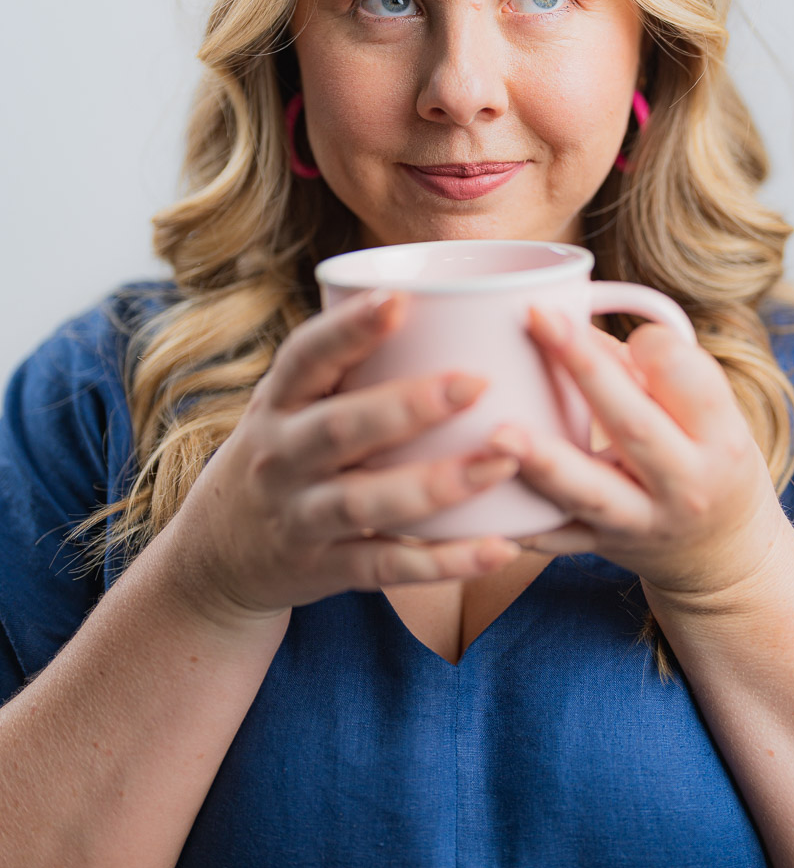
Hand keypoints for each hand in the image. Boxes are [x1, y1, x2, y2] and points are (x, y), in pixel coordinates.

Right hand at [169, 290, 522, 625]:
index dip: (349, 328)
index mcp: (279, 402)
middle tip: (477, 382)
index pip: (306, 357)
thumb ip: (347, 364)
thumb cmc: (283, 453)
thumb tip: (448, 299)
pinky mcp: (326, 569)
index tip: (400, 298)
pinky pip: (389, 567)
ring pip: (368, 502)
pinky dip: (445, 563)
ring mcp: (301, 516)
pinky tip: (500, 548)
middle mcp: (282, 457)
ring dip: (439, 483)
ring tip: (503, 461)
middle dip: (408, 405)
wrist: (216, 556)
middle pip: (341, 429)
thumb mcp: (291, 404)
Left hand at [483, 307, 787, 606]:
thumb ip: (651, 371)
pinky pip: (555, 538)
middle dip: (584, 369)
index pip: (685, 376)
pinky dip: (519, 521)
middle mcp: (686, 484)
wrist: (723, 551)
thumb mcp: (706, 413)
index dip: (648, 343)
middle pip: (634, 424)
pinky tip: (480, 497)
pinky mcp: (603, 547)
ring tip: (498, 433)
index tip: (619, 324)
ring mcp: (642, 522)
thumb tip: (573, 320)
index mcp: (719, 437)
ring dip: (543, 461)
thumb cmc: (705, 456)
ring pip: (590, 492)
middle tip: (538, 319)